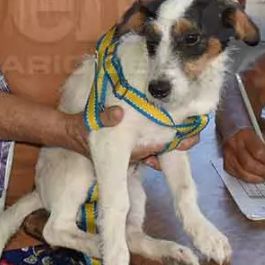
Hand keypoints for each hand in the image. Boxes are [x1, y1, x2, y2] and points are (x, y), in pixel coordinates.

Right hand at [62, 108, 199, 168]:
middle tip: (197, 125)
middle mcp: (135, 151)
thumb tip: (118, 113)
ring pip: (159, 143)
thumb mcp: (90, 121)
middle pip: (165, 146)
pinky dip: (160, 132)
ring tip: (188, 123)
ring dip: (172, 134)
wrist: (67, 133)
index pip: (160, 148)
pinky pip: (150, 140)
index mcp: (130, 150)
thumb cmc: (80, 130)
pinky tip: (168, 121)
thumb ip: (104, 118)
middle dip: (181, 137)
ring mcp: (133, 148)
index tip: (193, 134)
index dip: (178, 142)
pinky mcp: (130, 142)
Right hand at [221, 127, 264, 181]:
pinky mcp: (226, 164)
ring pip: (241, 172)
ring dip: (256, 178)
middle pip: (248, 163)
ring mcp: (228, 155)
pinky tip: (256, 177)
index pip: (258, 151)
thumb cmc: (254, 137)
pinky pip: (237, 176)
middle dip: (263, 172)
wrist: (236, 132)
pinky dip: (249, 179)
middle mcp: (234, 145)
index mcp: (246, 135)